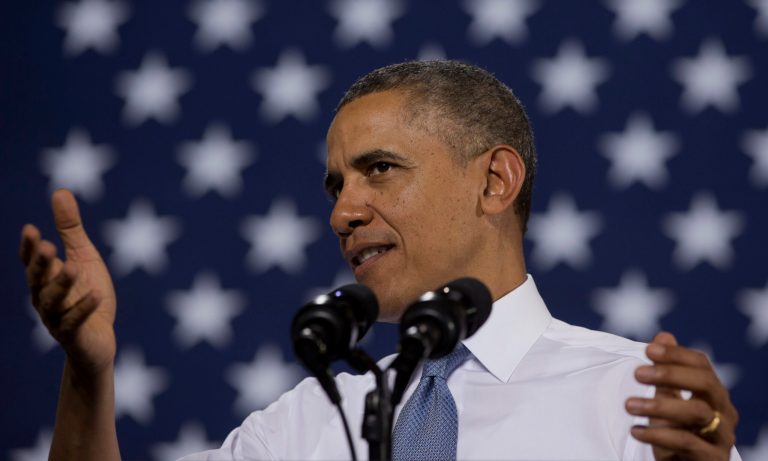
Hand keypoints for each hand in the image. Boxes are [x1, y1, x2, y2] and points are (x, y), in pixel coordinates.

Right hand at [20, 189, 116, 375]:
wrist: (98, 342)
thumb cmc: (88, 294)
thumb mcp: (83, 257)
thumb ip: (70, 229)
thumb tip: (59, 190)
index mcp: (45, 279)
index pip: (32, 262)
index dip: (29, 248)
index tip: (30, 229)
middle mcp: (45, 299)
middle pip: (38, 281)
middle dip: (40, 264)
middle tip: (47, 246)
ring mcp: (57, 319)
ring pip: (52, 302)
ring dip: (61, 284)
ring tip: (71, 266)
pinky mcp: (74, 336)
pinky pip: (76, 322)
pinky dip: (85, 309)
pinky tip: (96, 294)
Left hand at [626, 332, 737, 460]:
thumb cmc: (677, 435)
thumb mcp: (669, 402)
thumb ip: (667, 374)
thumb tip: (664, 335)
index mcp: (713, 393)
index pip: (702, 365)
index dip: (676, 355)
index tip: (648, 350)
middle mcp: (724, 412)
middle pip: (706, 383)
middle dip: (671, 374)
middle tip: (637, 373)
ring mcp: (722, 436)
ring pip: (698, 413)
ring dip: (659, 406)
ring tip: (628, 405)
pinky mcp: (713, 459)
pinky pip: (687, 442)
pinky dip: (659, 435)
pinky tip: (635, 430)